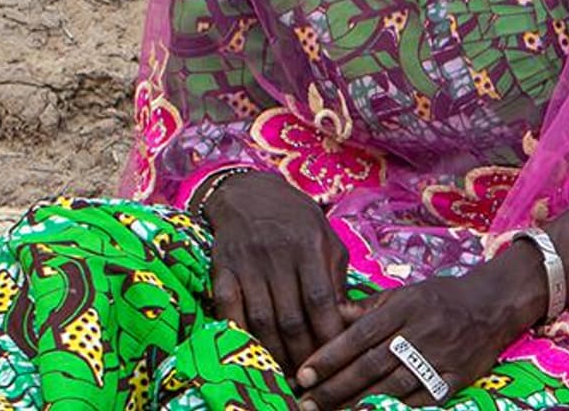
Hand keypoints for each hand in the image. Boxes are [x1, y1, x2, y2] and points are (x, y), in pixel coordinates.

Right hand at [205, 171, 351, 376]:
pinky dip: (240, 334)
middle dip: (302, 353)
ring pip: (261, 320)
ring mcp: (247, 262)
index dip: (327, 334)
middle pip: (291, 317)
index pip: (320, 300)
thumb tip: (346, 320)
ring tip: (285, 373)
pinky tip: (252, 352)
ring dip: (274, 352)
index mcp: (309, 246)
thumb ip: (336, 277)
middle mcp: (278, 254)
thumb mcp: (326, 238)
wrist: (248, 192)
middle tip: (309, 376)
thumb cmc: (296, 219)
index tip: (334, 358)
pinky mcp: (222, 268)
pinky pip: (229, 309)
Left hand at [296, 247, 545, 410]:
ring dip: (358, 404)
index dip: (329, 356)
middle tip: (306, 403)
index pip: (359, 335)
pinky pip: (422, 401)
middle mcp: (419, 332)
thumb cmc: (443, 297)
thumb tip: (331, 313)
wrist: (495, 304)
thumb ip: (368, 306)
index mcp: (404, 307)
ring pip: (392, 386)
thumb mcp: (406, 292)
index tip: (303, 374)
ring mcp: (439, 357)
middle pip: (370, 365)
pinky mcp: (455, 378)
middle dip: (335, 387)